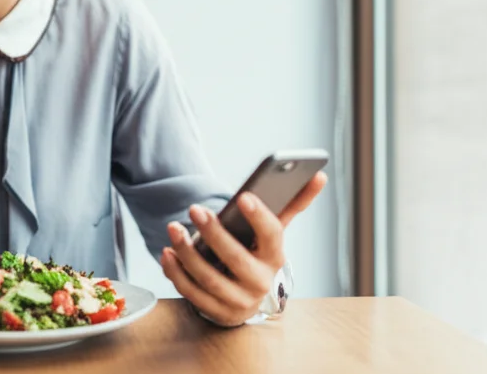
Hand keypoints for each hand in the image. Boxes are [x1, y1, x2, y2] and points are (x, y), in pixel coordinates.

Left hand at [160, 172, 326, 326]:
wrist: (247, 295)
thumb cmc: (258, 253)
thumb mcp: (272, 231)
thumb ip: (292, 203)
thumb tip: (319, 174)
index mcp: (275, 257)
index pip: (273, 235)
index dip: (259, 217)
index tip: (243, 197)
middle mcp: (260, 282)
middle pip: (236, 259)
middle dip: (214, 233)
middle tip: (194, 209)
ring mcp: (239, 300)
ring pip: (210, 279)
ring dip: (188, 253)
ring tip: (173, 228)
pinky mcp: (217, 311)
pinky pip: (193, 294)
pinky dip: (177, 274)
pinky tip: (167, 254)